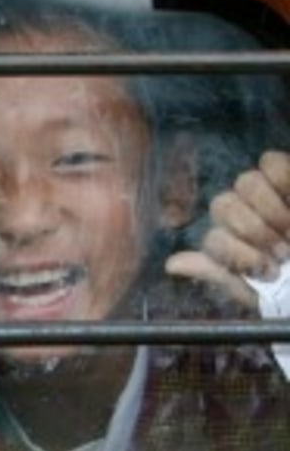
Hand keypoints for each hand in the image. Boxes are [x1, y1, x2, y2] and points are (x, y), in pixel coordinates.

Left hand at [165, 150, 289, 310]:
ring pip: (246, 182)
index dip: (241, 257)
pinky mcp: (286, 174)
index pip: (214, 239)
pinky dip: (283, 180)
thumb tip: (172, 264)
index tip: (270, 273)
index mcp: (230, 238)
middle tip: (283, 252)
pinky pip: (271, 162)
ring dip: (271, 210)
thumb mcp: (257, 289)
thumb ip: (219, 275)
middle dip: (254, 232)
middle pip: (224, 205)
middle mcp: (241, 210)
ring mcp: (264, 190)